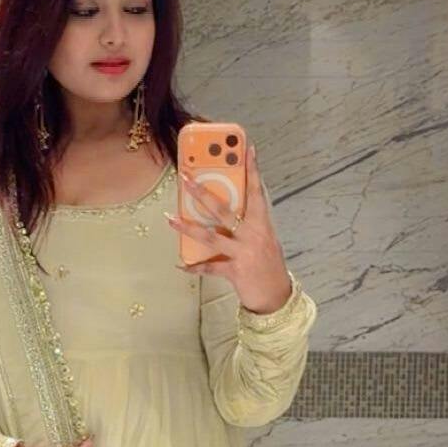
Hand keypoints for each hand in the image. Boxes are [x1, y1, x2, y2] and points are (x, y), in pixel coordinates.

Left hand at [165, 143, 293, 313]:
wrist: (277, 297)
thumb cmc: (268, 265)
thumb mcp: (264, 239)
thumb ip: (248, 224)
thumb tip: (223, 209)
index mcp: (262, 223)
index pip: (257, 191)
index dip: (252, 170)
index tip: (247, 149)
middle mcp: (253, 235)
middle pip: (224, 209)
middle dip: (202, 193)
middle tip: (186, 179)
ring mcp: (243, 253)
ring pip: (211, 236)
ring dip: (188, 227)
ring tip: (171, 219)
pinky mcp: (235, 271)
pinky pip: (210, 267)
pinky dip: (195, 267)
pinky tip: (181, 264)